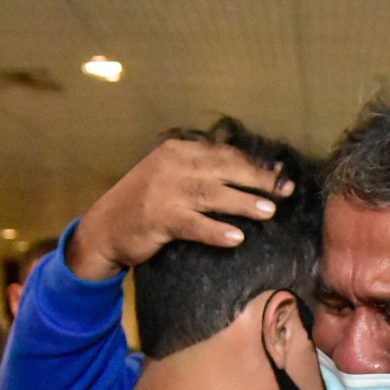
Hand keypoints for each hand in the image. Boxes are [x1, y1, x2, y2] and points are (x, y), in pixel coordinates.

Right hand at [67, 137, 294, 280]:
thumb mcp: (170, 177)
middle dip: (257, 179)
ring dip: (242, 203)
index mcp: (177, 151)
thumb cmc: (145, 204)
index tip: (281, 173)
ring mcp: (164, 192)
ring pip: (211, 195)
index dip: (254, 163)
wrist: (104, 228)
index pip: (223, 153)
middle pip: (223, 170)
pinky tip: (236, 238)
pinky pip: (193, 225)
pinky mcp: (158, 218)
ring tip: (269, 212)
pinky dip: (215, 231)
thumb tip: (247, 172)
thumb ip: (201, 171)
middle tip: (285, 190)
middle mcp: (172, 166)